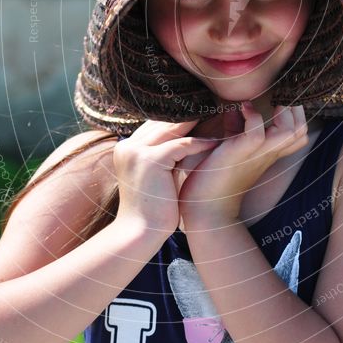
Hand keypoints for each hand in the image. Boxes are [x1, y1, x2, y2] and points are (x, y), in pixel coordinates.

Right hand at [113, 118, 219, 236]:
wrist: (139, 233)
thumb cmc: (151, 209)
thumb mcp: (154, 176)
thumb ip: (161, 158)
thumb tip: (183, 143)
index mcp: (126, 148)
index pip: (154, 126)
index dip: (176, 120)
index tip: (199, 114)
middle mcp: (128, 146)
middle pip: (162, 123)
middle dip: (187, 117)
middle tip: (211, 109)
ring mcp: (137, 152)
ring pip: (172, 129)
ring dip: (196, 125)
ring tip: (216, 119)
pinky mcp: (150, 160)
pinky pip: (181, 145)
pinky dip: (200, 143)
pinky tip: (216, 142)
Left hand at [178, 103, 308, 225]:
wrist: (205, 208)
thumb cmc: (215, 178)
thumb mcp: (230, 149)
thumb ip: (235, 129)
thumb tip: (235, 109)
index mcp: (268, 153)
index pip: (299, 134)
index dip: (297, 115)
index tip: (279, 100)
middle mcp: (268, 153)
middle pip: (301, 130)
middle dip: (295, 109)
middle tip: (276, 100)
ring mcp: (256, 154)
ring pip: (290, 131)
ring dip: (282, 113)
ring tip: (266, 104)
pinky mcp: (239, 154)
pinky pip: (257, 133)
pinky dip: (253, 117)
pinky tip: (243, 109)